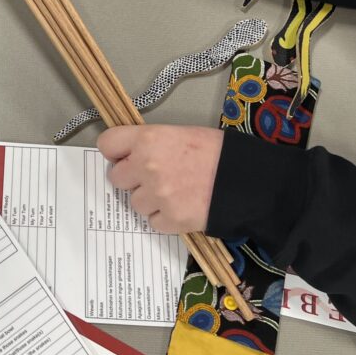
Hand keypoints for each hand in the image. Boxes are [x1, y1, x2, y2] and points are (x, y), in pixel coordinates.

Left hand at [98, 124, 224, 233]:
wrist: (247, 179)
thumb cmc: (217, 151)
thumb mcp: (180, 133)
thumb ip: (151, 143)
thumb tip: (132, 154)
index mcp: (147, 139)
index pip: (107, 143)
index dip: (115, 151)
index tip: (123, 156)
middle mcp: (146, 166)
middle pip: (116, 177)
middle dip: (131, 178)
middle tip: (152, 176)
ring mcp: (157, 195)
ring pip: (135, 202)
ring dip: (149, 200)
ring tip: (174, 191)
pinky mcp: (170, 219)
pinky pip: (153, 222)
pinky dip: (165, 217)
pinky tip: (182, 206)